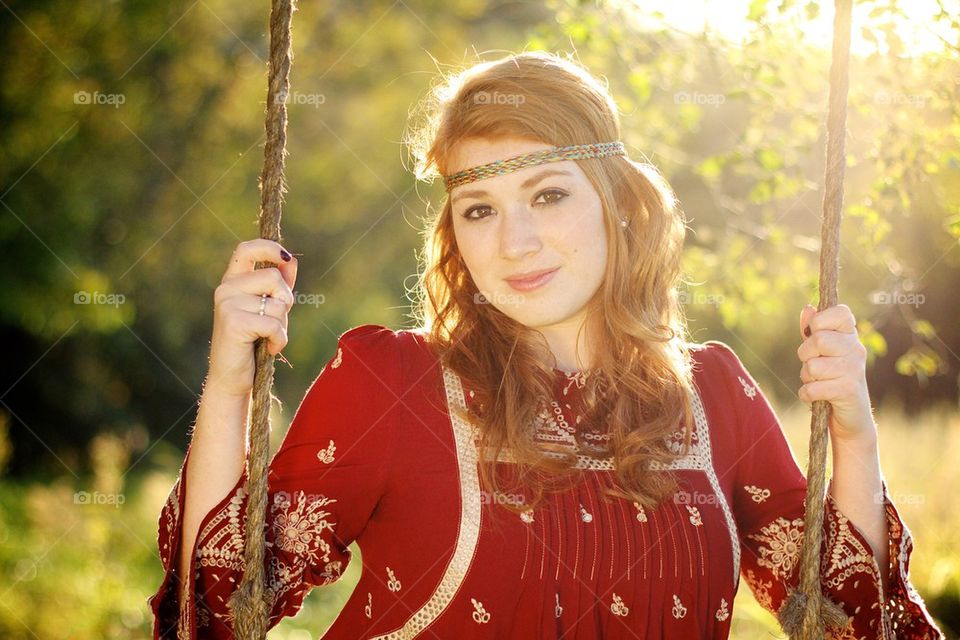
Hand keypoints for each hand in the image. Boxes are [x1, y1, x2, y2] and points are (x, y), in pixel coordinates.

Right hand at [207, 239, 297, 395]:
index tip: (286, 257)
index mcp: (232, 282)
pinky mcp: (234, 322)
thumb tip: (291, 261)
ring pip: (278, 304)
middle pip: (274, 278)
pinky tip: (269, 348)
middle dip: (285, 301)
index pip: (246, 250)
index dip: (269, 248)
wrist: (232, 378)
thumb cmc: (252, 343)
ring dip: (282, 325)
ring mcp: (227, 304)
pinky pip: (274, 324)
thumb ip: (278, 286)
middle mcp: (225, 289)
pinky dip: (279, 340)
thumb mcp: (267, 310)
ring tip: (266, 337)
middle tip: (273, 322)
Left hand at [796, 303, 876, 442]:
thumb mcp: (820, 352)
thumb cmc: (831, 378)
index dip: (820, 321)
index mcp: (850, 335)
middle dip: (805, 355)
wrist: (851, 417)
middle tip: (814, 366)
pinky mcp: (848, 390)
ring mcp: (854, 369)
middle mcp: (856, 349)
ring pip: (812, 366)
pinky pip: (812, 388)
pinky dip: (807, 395)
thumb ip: (812, 331)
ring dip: (807, 377)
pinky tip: (819, 397)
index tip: (816, 334)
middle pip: (818, 339)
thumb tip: (808, 308)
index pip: (840, 311)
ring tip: (819, 382)